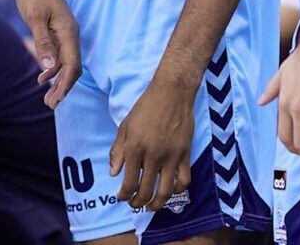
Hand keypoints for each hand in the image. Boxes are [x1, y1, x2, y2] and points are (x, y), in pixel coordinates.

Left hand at [14, 0, 79, 107]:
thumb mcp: (35, 17)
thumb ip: (43, 42)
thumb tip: (49, 67)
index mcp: (68, 32)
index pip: (72, 65)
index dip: (64, 85)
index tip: (54, 100)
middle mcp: (70, 33)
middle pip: (72, 67)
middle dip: (63, 88)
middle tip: (50, 105)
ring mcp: (64, 32)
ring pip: (66, 62)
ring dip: (58, 80)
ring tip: (47, 98)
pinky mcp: (56, 29)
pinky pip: (59, 54)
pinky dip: (53, 68)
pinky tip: (43, 77)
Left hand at [110, 74, 194, 210]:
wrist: (171, 93)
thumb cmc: (145, 108)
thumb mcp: (125, 127)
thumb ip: (118, 151)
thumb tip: (113, 174)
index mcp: (135, 148)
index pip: (128, 183)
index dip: (124, 195)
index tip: (121, 197)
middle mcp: (153, 156)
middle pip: (146, 191)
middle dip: (138, 202)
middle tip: (134, 204)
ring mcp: (171, 157)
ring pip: (166, 191)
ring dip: (157, 204)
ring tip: (152, 206)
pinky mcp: (186, 154)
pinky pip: (184, 180)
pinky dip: (177, 190)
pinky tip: (170, 190)